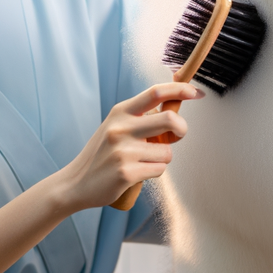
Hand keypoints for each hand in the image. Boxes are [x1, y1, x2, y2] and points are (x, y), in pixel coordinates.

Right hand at [56, 83, 203, 211]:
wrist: (76, 183)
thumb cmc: (101, 155)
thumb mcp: (115, 127)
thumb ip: (140, 118)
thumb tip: (173, 109)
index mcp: (120, 112)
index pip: (155, 92)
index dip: (180, 89)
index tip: (195, 92)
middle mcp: (121, 128)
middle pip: (169, 120)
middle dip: (181, 129)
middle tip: (176, 136)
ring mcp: (123, 151)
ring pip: (167, 152)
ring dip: (161, 159)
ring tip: (142, 162)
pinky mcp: (126, 173)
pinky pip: (159, 170)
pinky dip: (153, 173)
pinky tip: (136, 174)